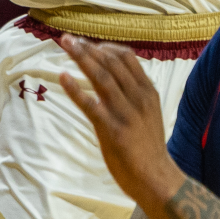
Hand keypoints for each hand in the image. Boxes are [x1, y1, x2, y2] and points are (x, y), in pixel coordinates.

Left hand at [59, 36, 184, 208]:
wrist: (156, 179)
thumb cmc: (149, 146)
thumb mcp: (149, 112)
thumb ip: (135, 93)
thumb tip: (115, 74)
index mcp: (148, 92)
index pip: (127, 58)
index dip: (105, 47)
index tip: (88, 43)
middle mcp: (138, 98)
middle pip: (111, 63)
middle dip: (87, 48)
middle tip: (68, 39)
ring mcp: (125, 113)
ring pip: (101, 77)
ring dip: (81, 58)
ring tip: (65, 46)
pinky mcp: (112, 130)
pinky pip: (90, 104)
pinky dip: (75, 88)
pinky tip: (62, 77)